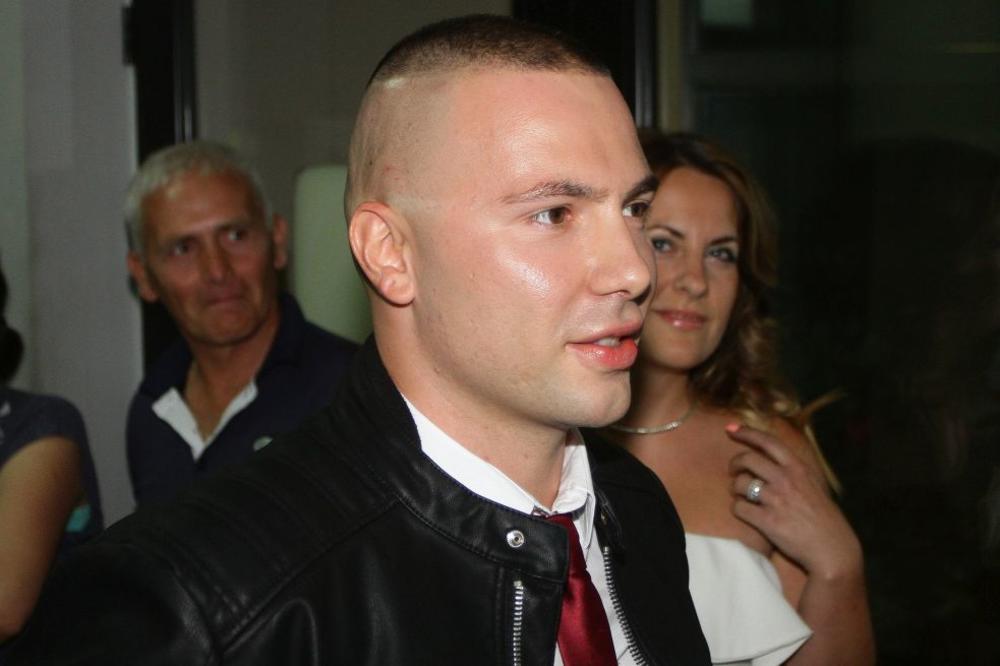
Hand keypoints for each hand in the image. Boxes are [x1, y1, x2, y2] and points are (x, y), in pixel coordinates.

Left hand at [726, 423, 862, 580]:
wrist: (832, 550)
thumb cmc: (824, 518)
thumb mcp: (814, 485)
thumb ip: (794, 471)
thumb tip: (770, 460)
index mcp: (799, 468)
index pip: (768, 442)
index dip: (746, 432)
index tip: (730, 429)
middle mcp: (786, 479)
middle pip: (747, 459)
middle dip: (734, 464)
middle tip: (734, 471)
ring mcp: (776, 500)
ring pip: (740, 484)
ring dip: (736, 489)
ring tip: (743, 496)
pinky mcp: (767, 521)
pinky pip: (739, 508)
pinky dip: (738, 509)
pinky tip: (747, 514)